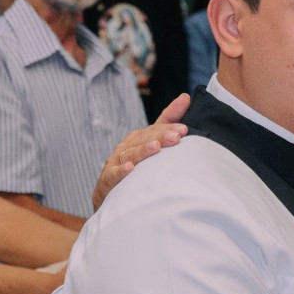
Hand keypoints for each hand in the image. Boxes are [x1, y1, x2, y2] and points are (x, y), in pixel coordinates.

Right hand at [92, 93, 189, 209]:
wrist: (112, 197)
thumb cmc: (137, 167)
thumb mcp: (152, 142)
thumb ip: (167, 121)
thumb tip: (185, 97)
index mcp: (138, 139)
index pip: (154, 130)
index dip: (168, 128)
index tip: (184, 129)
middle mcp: (126, 147)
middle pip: (143, 139)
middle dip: (160, 137)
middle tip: (176, 136)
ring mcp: (115, 163)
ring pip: (130, 154)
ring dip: (142, 150)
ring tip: (155, 147)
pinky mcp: (107, 180)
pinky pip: (113, 175)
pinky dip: (120, 171)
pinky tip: (130, 169)